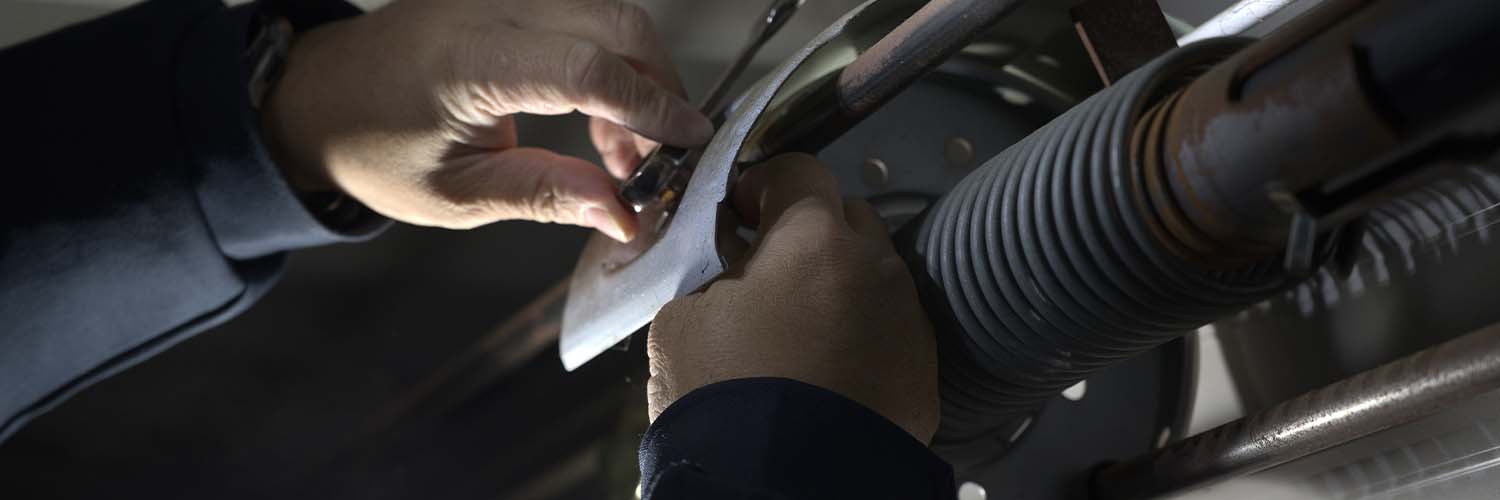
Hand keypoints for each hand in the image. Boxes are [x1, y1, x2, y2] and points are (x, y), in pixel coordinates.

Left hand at [260, 0, 713, 240]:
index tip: (689, 144)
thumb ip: (547, 196)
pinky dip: (610, 62)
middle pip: (616, 21)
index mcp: (470, 62)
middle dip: (657, 87)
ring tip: (621, 153)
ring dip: (637, 77)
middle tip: (661, 156)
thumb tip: (625, 214)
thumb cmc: (375, 149)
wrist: (318, 96)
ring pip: (609, 12)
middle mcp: (489, 8)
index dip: (651, 106)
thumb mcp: (458, 195)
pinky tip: (599, 120)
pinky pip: (584, 14)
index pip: (587, 65)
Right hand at [645, 154, 939, 443]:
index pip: (799, 171)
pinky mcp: (923, 374)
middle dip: (810, 230)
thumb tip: (734, 262)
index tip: (740, 210)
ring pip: (875, 276)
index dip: (763, 182)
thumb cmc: (722, 395)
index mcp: (815, 241)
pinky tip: (829, 370)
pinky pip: (891, 332)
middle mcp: (876, 268)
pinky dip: (862, 336)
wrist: (781, 489)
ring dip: (840, 285)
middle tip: (768, 269)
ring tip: (800, 329)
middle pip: (848, 218)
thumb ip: (713, 272)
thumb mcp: (682, 319)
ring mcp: (908, 321)